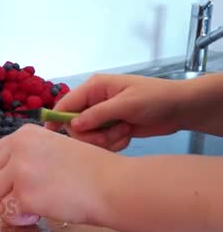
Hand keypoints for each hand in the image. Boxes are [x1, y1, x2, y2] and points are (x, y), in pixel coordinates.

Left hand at [0, 124, 120, 224]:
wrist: (112, 185)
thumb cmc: (91, 170)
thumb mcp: (54, 147)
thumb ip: (29, 155)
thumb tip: (6, 176)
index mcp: (24, 134)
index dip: (1, 176)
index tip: (16, 187)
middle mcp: (17, 148)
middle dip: (1, 193)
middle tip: (22, 203)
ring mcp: (19, 170)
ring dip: (7, 207)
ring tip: (30, 210)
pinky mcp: (23, 195)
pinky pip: (5, 212)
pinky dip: (16, 219)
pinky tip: (35, 216)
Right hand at [45, 74, 183, 150]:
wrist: (180, 109)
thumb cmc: (155, 99)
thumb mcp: (127, 104)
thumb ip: (98, 114)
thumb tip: (72, 125)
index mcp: (94, 88)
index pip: (66, 103)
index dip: (56, 118)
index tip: (51, 135)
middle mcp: (94, 102)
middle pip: (75, 126)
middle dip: (92, 135)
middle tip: (110, 135)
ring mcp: (102, 116)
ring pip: (88, 137)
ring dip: (106, 140)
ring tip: (125, 131)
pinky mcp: (110, 129)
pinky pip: (101, 143)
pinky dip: (114, 143)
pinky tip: (128, 135)